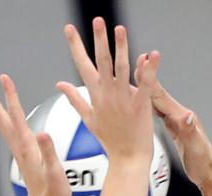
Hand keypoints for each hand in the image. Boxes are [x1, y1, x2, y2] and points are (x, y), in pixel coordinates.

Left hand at [0, 74, 70, 195]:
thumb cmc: (54, 195)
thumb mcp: (56, 172)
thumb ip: (49, 152)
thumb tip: (41, 133)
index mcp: (27, 147)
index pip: (16, 116)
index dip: (10, 96)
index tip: (4, 77)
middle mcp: (19, 148)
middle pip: (1, 119)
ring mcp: (20, 154)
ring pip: (4, 126)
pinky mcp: (25, 160)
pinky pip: (12, 134)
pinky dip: (8, 121)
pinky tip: (12, 121)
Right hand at [58, 18, 154, 163]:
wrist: (128, 159)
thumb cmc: (110, 140)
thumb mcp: (88, 119)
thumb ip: (74, 99)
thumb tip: (59, 84)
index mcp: (96, 95)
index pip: (83, 65)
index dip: (76, 46)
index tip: (69, 29)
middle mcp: (108, 94)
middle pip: (102, 62)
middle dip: (99, 40)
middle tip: (97, 20)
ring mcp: (124, 99)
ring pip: (122, 68)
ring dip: (121, 47)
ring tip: (119, 29)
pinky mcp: (141, 105)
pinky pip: (146, 83)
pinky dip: (149, 69)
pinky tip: (152, 54)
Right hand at [136, 52, 211, 188]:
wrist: (209, 173)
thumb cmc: (203, 163)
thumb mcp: (195, 149)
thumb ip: (191, 132)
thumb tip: (188, 115)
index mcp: (182, 118)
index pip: (162, 98)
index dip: (150, 83)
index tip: (140, 68)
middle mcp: (180, 116)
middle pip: (158, 95)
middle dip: (146, 79)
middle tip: (134, 62)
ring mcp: (177, 121)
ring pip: (157, 102)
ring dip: (146, 89)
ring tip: (134, 76)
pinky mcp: (174, 128)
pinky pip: (158, 112)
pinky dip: (147, 105)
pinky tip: (140, 102)